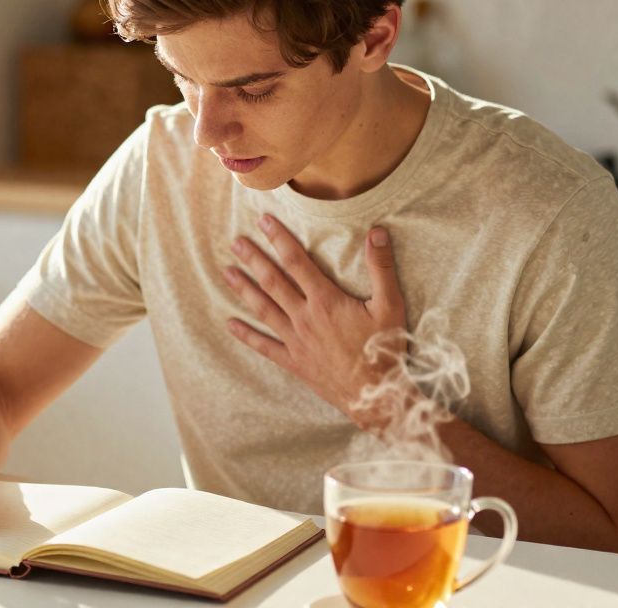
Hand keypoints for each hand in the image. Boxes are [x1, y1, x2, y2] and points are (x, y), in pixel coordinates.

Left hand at [222, 214, 416, 429]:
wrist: (376, 395)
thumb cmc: (385, 349)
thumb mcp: (391, 305)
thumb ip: (381, 267)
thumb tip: (378, 231)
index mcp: (326, 301)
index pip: (297, 262)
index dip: (279, 239)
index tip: (264, 221)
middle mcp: (305, 318)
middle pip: (273, 282)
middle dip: (254, 260)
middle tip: (236, 242)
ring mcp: (296, 341)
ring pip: (264, 309)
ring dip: (244, 290)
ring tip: (227, 272)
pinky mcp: (295, 362)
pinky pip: (265, 346)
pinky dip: (247, 335)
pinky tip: (230, 325)